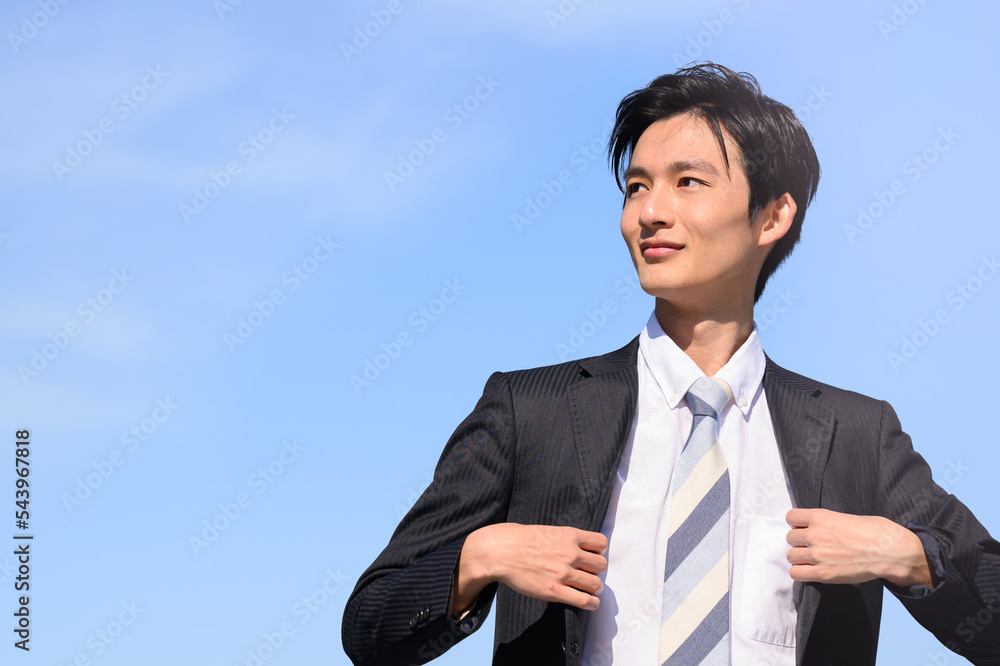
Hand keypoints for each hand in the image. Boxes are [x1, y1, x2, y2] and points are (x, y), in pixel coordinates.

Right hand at [451, 523, 607, 614]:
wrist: (499, 552)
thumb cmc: (519, 539)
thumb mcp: (547, 530)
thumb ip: (565, 538)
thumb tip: (576, 546)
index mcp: (569, 535)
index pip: (601, 543)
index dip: (598, 551)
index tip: (592, 556)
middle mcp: (570, 553)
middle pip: (600, 565)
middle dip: (596, 570)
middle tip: (588, 574)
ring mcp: (564, 572)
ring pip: (595, 584)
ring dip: (594, 588)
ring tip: (589, 589)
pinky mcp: (555, 590)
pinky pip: (584, 600)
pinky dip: (591, 603)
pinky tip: (589, 603)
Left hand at [785, 508, 932, 586]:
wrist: (891, 552)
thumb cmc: (876, 532)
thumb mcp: (847, 517)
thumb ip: (827, 522)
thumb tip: (819, 527)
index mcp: (820, 517)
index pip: (791, 517)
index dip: (797, 524)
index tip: (804, 529)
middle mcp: (815, 534)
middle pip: (790, 538)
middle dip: (800, 542)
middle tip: (813, 546)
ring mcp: (817, 554)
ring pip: (791, 556)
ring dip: (800, 558)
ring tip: (813, 559)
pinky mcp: (823, 573)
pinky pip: (796, 573)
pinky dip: (801, 572)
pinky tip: (811, 570)